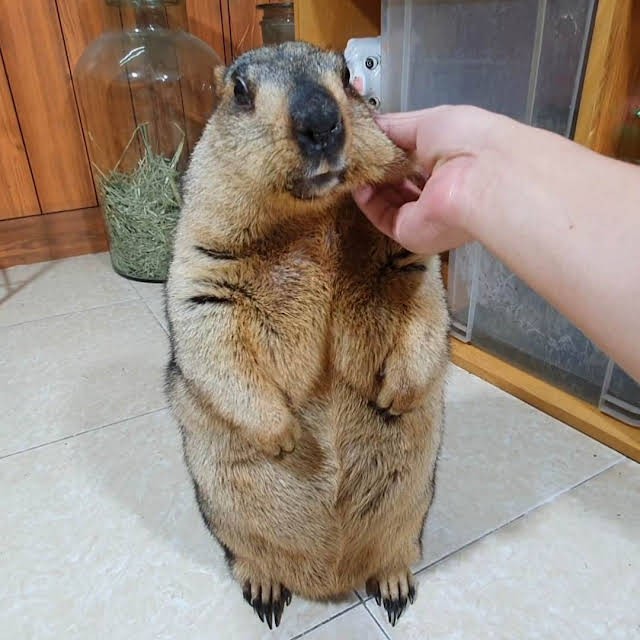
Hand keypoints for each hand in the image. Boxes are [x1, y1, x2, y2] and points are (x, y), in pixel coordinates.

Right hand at [353, 105, 513, 254]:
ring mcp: (426, 214)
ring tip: (353, 166)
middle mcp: (441, 189)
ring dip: (371, 183)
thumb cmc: (467, 142)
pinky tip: (359, 185)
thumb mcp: (429, 121)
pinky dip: (368, 202)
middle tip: (356, 153)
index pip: (416, 157)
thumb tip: (373, 124)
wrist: (481, 180)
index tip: (369, 139)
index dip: (392, 147)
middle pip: (401, 180)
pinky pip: (383, 217)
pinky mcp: (411, 232)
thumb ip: (397, 126)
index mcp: (453, 161)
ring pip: (389, 200)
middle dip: (378, 166)